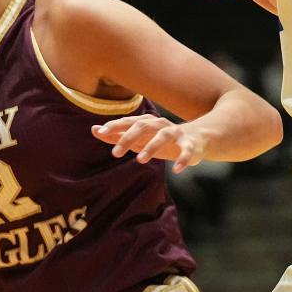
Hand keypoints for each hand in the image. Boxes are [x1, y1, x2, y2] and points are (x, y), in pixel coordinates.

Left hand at [91, 115, 207, 173]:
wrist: (197, 138)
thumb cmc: (162, 140)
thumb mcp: (139, 139)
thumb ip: (117, 135)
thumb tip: (93, 129)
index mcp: (148, 123)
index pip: (129, 121)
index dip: (115, 125)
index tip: (101, 132)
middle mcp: (161, 125)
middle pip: (144, 126)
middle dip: (129, 137)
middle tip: (115, 153)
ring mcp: (177, 134)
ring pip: (164, 136)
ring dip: (152, 147)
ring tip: (140, 160)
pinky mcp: (191, 145)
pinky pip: (187, 150)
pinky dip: (183, 159)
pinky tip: (176, 170)